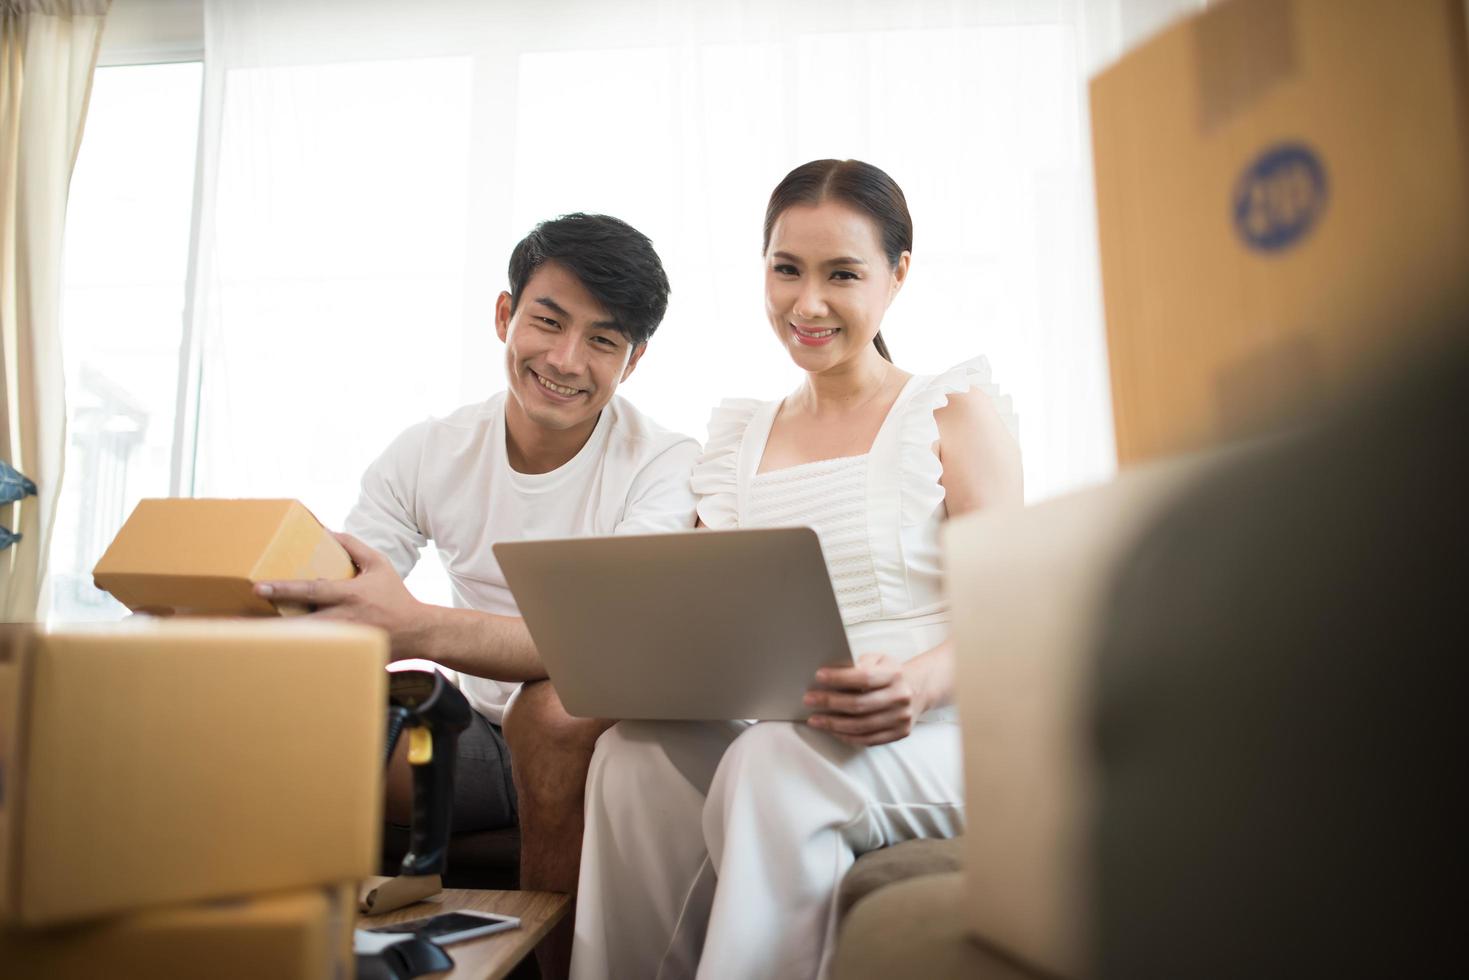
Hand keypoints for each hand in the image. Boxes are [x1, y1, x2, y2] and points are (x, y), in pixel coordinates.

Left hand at [254, 532, 424, 657]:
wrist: (417, 631)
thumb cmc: (395, 595)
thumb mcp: (379, 564)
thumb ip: (354, 546)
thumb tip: (327, 531)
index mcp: (350, 595)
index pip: (312, 591)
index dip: (284, 588)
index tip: (258, 587)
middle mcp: (344, 619)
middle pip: (299, 623)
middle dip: (270, 623)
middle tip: (238, 621)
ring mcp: (343, 640)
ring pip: (305, 643)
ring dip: (278, 642)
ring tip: (247, 642)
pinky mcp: (345, 655)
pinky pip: (317, 656)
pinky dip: (296, 656)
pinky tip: (274, 658)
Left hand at [803, 653, 924, 745]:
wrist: (918, 689)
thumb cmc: (890, 673)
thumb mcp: (879, 660)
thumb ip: (859, 664)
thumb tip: (831, 673)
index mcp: (895, 675)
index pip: (864, 677)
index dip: (839, 678)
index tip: (818, 676)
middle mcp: (900, 697)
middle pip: (860, 704)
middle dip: (830, 703)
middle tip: (808, 700)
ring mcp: (901, 718)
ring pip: (861, 726)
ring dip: (833, 724)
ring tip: (815, 720)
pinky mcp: (899, 734)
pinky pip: (868, 739)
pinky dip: (846, 736)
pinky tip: (832, 731)